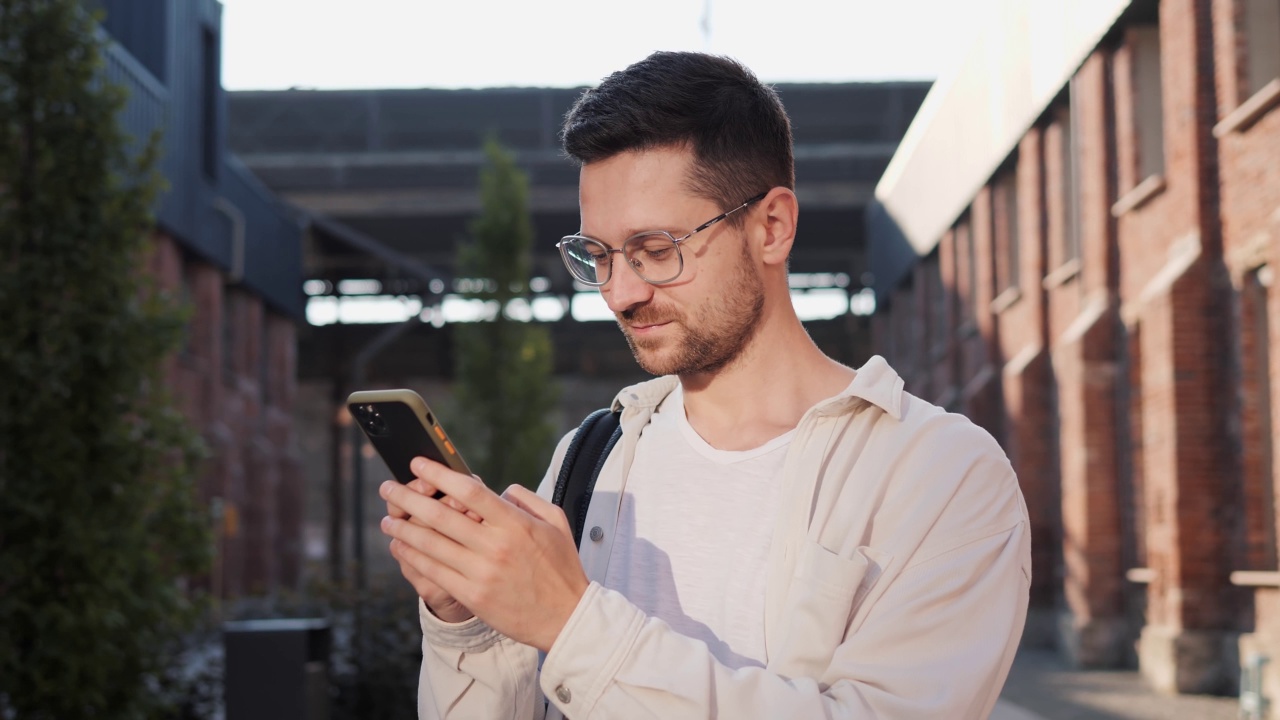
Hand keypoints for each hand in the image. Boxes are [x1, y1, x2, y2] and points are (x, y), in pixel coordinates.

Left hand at [378, 457, 589, 651]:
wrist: (567, 617)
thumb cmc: (562, 568)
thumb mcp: (556, 522)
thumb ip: (527, 499)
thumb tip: (499, 490)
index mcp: (516, 523)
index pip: (469, 492)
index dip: (439, 474)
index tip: (418, 464)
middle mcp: (496, 545)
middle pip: (442, 515)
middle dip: (408, 498)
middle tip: (388, 487)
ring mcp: (482, 572)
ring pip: (431, 545)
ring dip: (403, 529)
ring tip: (387, 519)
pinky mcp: (474, 596)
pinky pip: (434, 572)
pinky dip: (412, 557)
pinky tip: (399, 547)